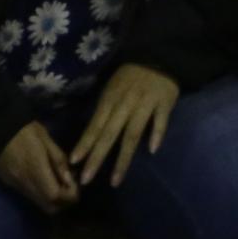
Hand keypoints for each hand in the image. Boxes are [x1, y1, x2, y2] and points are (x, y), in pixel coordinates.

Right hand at [0, 120, 79, 211]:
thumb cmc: (20, 129)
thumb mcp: (44, 137)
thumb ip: (58, 159)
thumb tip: (70, 178)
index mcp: (36, 169)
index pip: (58, 197)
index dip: (71, 194)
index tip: (73, 181)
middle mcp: (25, 182)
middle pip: (50, 207)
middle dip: (63, 201)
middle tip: (66, 185)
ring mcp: (15, 184)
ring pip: (39, 203)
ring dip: (51, 198)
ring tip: (53, 180)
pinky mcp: (7, 182)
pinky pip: (28, 195)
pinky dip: (39, 192)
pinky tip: (39, 177)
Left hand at [69, 63, 178, 186]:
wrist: (156, 59)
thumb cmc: (129, 78)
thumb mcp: (111, 91)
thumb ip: (105, 113)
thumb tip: (93, 136)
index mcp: (108, 102)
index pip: (94, 127)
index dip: (84, 145)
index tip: (74, 163)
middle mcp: (122, 106)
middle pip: (108, 135)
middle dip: (96, 158)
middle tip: (86, 179)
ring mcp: (143, 105)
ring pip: (131, 134)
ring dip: (122, 158)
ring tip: (115, 179)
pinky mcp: (163, 104)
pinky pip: (159, 121)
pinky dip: (156, 134)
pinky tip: (151, 150)